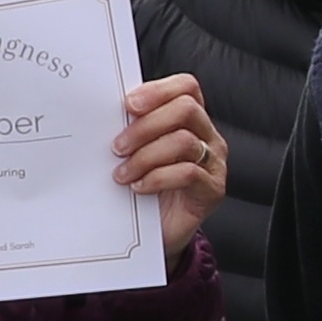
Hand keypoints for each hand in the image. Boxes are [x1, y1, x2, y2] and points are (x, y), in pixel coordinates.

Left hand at [113, 72, 227, 242]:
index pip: (186, 87)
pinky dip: (157, 178)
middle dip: (146, 126)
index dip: (158, 91)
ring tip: (123, 173)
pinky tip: (139, 187)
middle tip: (118, 146)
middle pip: (185, 109)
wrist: (156, 233)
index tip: (128, 105)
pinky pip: (187, 173)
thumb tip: (107, 112)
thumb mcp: (138, 151)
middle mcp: (207, 136)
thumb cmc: (145, 187)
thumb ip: (134, 128)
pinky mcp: (212, 189)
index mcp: (190, 119)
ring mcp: (214, 162)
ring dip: (145, 156)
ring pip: (184, 141)